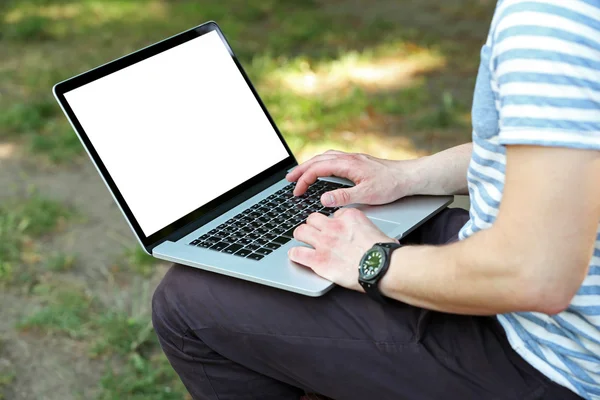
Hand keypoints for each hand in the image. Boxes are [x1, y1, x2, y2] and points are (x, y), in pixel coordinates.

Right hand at [286, 150, 416, 206]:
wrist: (409, 176)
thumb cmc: (391, 185)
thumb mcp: (367, 195)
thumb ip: (344, 197)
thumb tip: (323, 199)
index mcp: (348, 164)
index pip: (317, 169)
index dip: (304, 180)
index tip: (296, 191)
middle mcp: (348, 158)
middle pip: (317, 160)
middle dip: (300, 169)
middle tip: (287, 179)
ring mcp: (353, 158)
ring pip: (325, 157)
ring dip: (310, 164)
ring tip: (300, 173)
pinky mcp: (358, 161)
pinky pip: (333, 158)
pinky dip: (321, 163)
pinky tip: (322, 168)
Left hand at [288, 208, 397, 290]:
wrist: (382, 267)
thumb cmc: (384, 252)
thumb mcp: (376, 230)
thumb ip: (364, 229)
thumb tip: (367, 235)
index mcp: (349, 216)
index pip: (334, 214)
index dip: (333, 222)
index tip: (335, 229)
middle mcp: (334, 226)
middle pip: (312, 218)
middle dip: (312, 225)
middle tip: (314, 233)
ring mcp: (324, 242)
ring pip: (301, 231)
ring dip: (301, 236)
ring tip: (302, 241)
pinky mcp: (318, 260)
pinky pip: (297, 253)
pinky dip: (295, 255)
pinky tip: (296, 256)